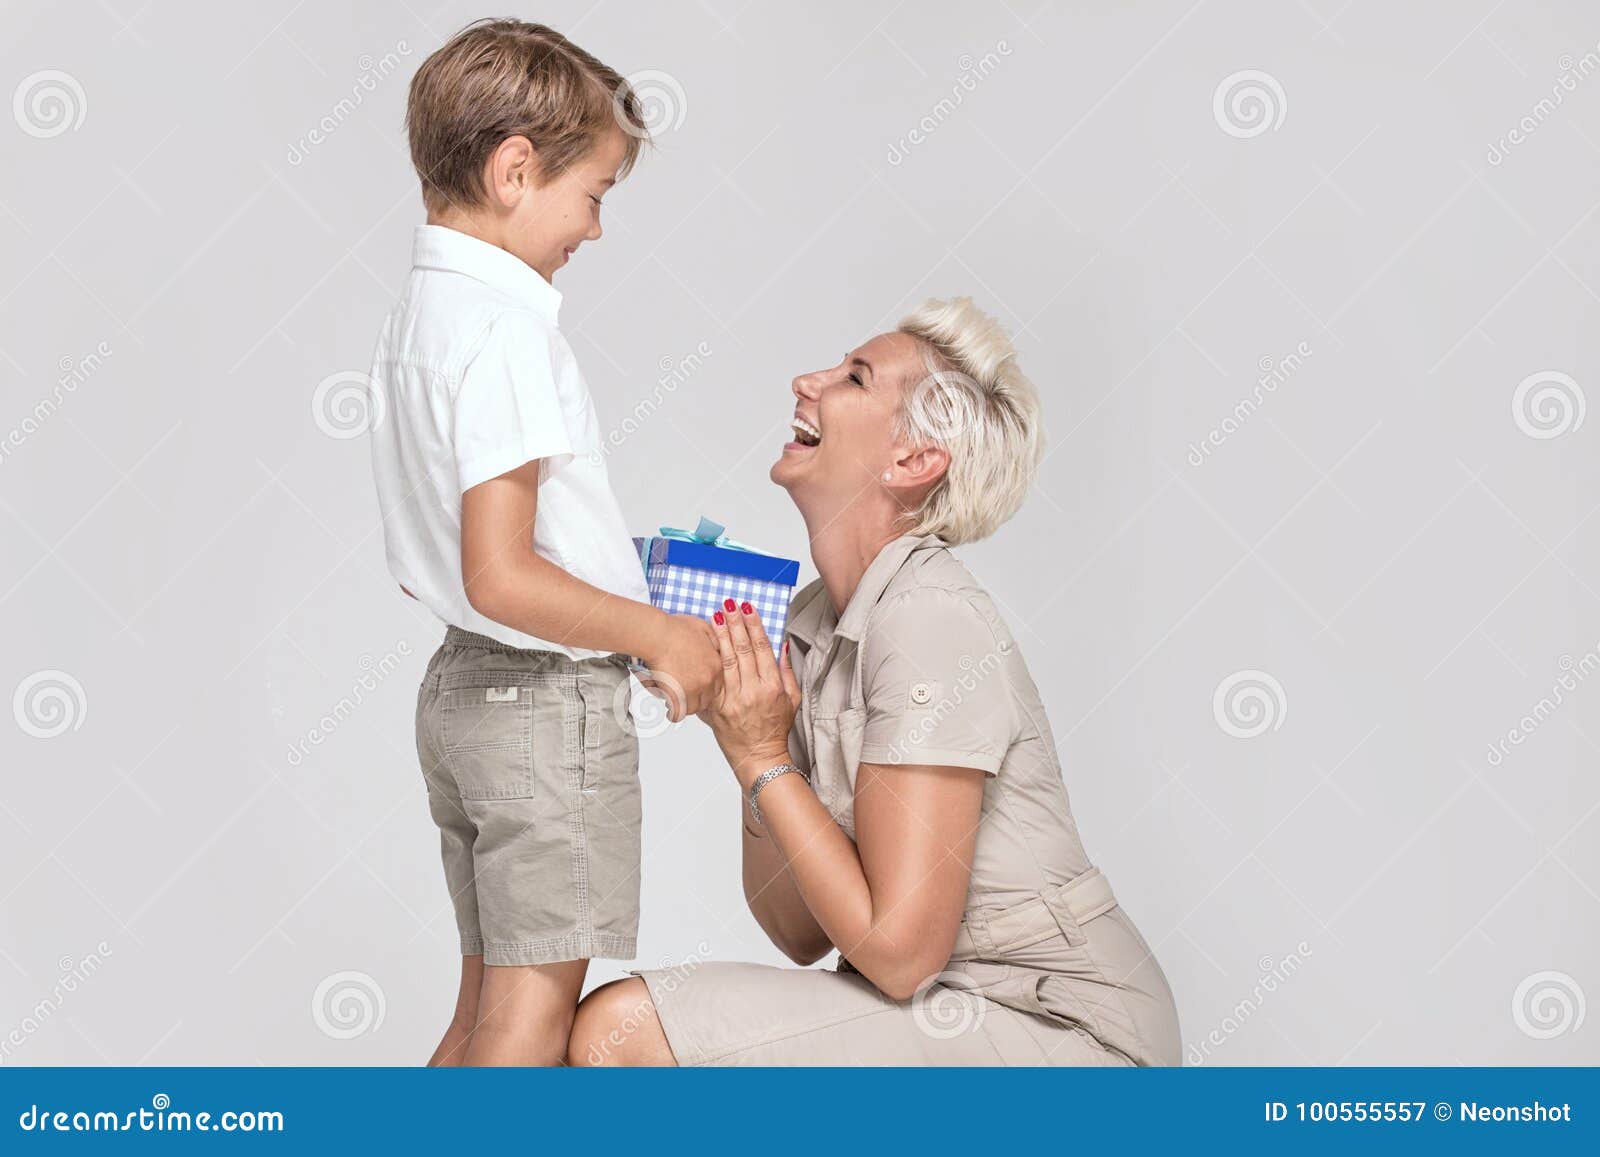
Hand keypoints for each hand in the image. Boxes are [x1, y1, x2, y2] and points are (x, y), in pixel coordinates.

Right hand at [639, 613, 721, 721]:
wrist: (658, 635)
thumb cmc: (674, 629)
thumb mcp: (702, 627)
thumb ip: (714, 638)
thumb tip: (719, 642)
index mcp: (716, 664)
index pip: (718, 685)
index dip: (706, 686)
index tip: (697, 685)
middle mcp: (708, 679)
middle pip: (708, 698)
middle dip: (697, 697)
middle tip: (685, 694)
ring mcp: (694, 688)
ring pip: (695, 707)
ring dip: (686, 705)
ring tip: (676, 700)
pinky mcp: (679, 695)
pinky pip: (679, 713)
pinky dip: (674, 712)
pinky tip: (669, 707)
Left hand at [699, 598, 800, 789]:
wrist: (759, 757)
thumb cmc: (775, 730)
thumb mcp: (791, 700)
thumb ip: (786, 672)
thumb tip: (782, 645)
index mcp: (772, 687)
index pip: (762, 648)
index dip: (755, 626)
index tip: (749, 609)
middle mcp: (752, 691)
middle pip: (742, 649)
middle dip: (736, 623)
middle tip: (730, 604)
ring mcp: (734, 699)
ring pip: (726, 660)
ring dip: (720, 635)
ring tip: (716, 616)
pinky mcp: (718, 708)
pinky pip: (713, 679)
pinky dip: (709, 659)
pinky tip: (704, 644)